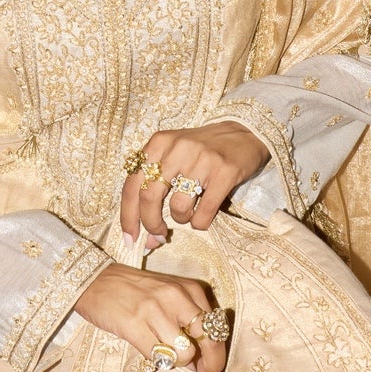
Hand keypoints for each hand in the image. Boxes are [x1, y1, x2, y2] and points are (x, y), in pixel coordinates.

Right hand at [73, 266, 227, 371]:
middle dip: (208, 364)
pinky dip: (158, 361)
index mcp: (189, 289)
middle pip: (209, 341)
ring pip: (185, 354)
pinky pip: (159, 357)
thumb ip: (188, 315)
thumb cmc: (135, 290)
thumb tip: (204, 355)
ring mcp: (155, 310)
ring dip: (177, 361)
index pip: (217, 327)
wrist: (94, 280)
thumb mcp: (168, 292)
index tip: (209, 365)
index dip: (216, 352)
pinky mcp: (134, 324)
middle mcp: (177, 297)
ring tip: (165, 354)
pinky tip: (149, 352)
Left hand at [121, 121, 269, 242]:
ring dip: (180, 219)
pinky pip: (204, 213)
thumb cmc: (201, 149)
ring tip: (188, 213)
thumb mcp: (172, 152)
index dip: (127, 216)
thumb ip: (154, 184)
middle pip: (150, 197)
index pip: (132, 185)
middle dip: (151, 224)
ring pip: (178, 207)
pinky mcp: (224, 172)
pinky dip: (200, 223)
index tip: (129, 238)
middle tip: (157, 236)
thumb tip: (141, 231)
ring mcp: (202, 160)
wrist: (243, 133)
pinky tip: (202, 217)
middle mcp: (177, 148)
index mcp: (158, 143)